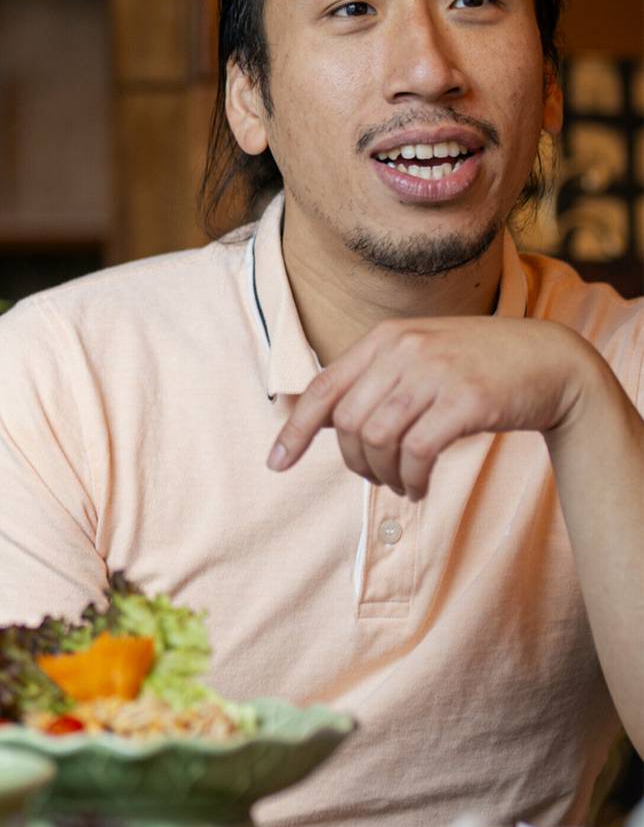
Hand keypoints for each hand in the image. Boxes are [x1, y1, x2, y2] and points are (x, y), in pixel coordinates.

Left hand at [267, 317, 596, 500]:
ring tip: (402, 485)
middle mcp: (404, 350)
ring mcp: (435, 373)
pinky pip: (417, 452)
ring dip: (383, 475)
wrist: (551, 361)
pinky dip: (411, 479)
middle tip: (376, 478)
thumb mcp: (418, 359)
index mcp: (385, 339)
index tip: (275, 464)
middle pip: (347, 422)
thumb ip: (372, 382)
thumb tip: (317, 422)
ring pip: (377, 439)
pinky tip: (419, 488)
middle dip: (353, 462)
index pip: (323, 388)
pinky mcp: (467, 401)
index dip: (294, 429)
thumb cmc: (475, 367)